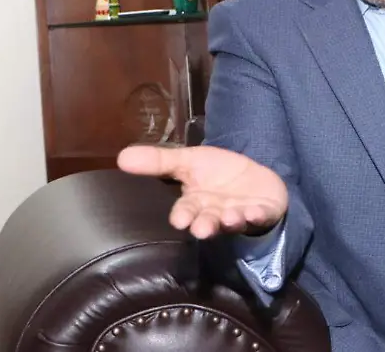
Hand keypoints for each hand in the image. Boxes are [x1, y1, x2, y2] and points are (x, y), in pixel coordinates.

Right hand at [117, 144, 287, 239]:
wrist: (253, 177)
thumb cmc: (216, 173)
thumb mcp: (187, 161)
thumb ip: (159, 161)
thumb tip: (121, 156)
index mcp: (196, 202)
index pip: (186, 211)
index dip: (184, 215)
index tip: (180, 220)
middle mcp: (216, 213)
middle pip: (208, 221)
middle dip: (205, 225)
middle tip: (201, 229)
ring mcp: (240, 214)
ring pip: (233, 221)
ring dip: (231, 220)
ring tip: (229, 217)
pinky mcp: (263, 212)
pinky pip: (260, 216)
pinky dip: (257, 215)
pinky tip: (254, 212)